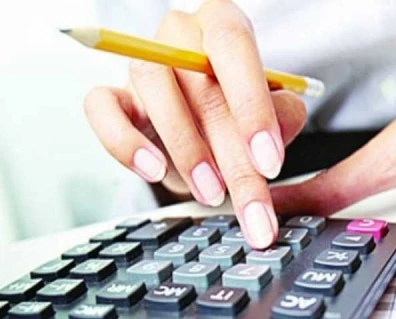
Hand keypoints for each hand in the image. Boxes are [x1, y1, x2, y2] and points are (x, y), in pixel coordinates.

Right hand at [84, 0, 305, 248]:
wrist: (204, 124)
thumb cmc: (240, 111)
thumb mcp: (273, 112)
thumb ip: (284, 115)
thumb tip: (279, 130)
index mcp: (223, 26)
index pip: (234, 49)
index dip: (252, 107)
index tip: (269, 163)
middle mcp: (181, 37)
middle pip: (200, 86)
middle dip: (231, 156)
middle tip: (251, 205)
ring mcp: (143, 63)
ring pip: (154, 91)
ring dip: (187, 151)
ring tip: (213, 193)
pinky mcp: (113, 95)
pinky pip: (101, 109)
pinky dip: (125, 142)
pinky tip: (153, 170)